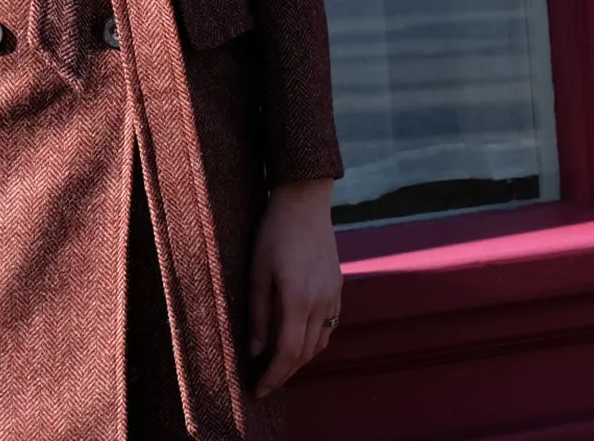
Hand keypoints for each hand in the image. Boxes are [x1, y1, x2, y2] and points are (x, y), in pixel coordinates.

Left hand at [248, 179, 340, 396]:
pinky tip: (298, 337)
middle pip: (305, 354)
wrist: (305, 202)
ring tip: (278, 364)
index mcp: (298, 300)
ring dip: (300, 359)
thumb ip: (257, 315)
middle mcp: (321, 303)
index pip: (287, 354)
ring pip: (320, 343)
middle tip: (264, 382)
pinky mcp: (338, 288)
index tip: (258, 391)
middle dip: (285, 373)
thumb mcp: (257, 271)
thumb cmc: (274, 233)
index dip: (273, 377)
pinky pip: (329, 326)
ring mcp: (333, 296)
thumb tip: (255, 353)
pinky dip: (313, 340)